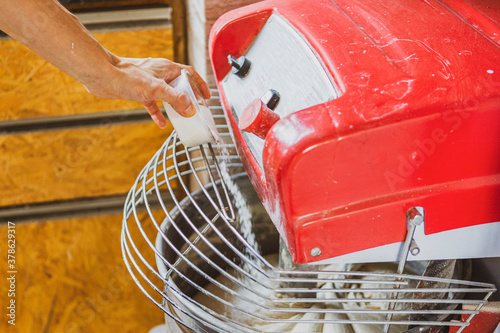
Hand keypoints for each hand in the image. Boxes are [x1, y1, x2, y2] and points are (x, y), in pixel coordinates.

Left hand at [83, 56, 210, 127]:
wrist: (101, 75)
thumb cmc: (126, 76)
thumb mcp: (155, 89)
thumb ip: (175, 99)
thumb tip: (191, 109)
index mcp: (167, 68)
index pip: (190, 75)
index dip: (200, 85)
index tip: (207, 97)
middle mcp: (160, 73)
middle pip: (180, 85)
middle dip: (189, 98)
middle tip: (196, 110)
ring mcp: (149, 82)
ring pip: (167, 95)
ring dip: (174, 106)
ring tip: (182, 117)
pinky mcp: (138, 91)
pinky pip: (153, 103)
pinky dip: (158, 113)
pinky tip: (161, 123)